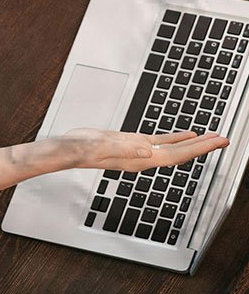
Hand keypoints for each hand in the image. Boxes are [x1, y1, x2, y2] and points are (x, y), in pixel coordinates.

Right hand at [64, 127, 227, 172]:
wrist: (68, 150)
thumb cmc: (81, 149)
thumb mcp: (101, 146)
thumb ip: (124, 148)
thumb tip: (148, 149)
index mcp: (140, 159)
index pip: (176, 155)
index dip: (198, 149)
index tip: (216, 143)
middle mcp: (145, 157)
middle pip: (181, 153)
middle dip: (204, 146)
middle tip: (225, 139)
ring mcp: (140, 151)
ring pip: (175, 148)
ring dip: (194, 143)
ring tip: (212, 137)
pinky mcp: (134, 143)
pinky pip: (162, 141)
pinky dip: (177, 138)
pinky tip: (186, 135)